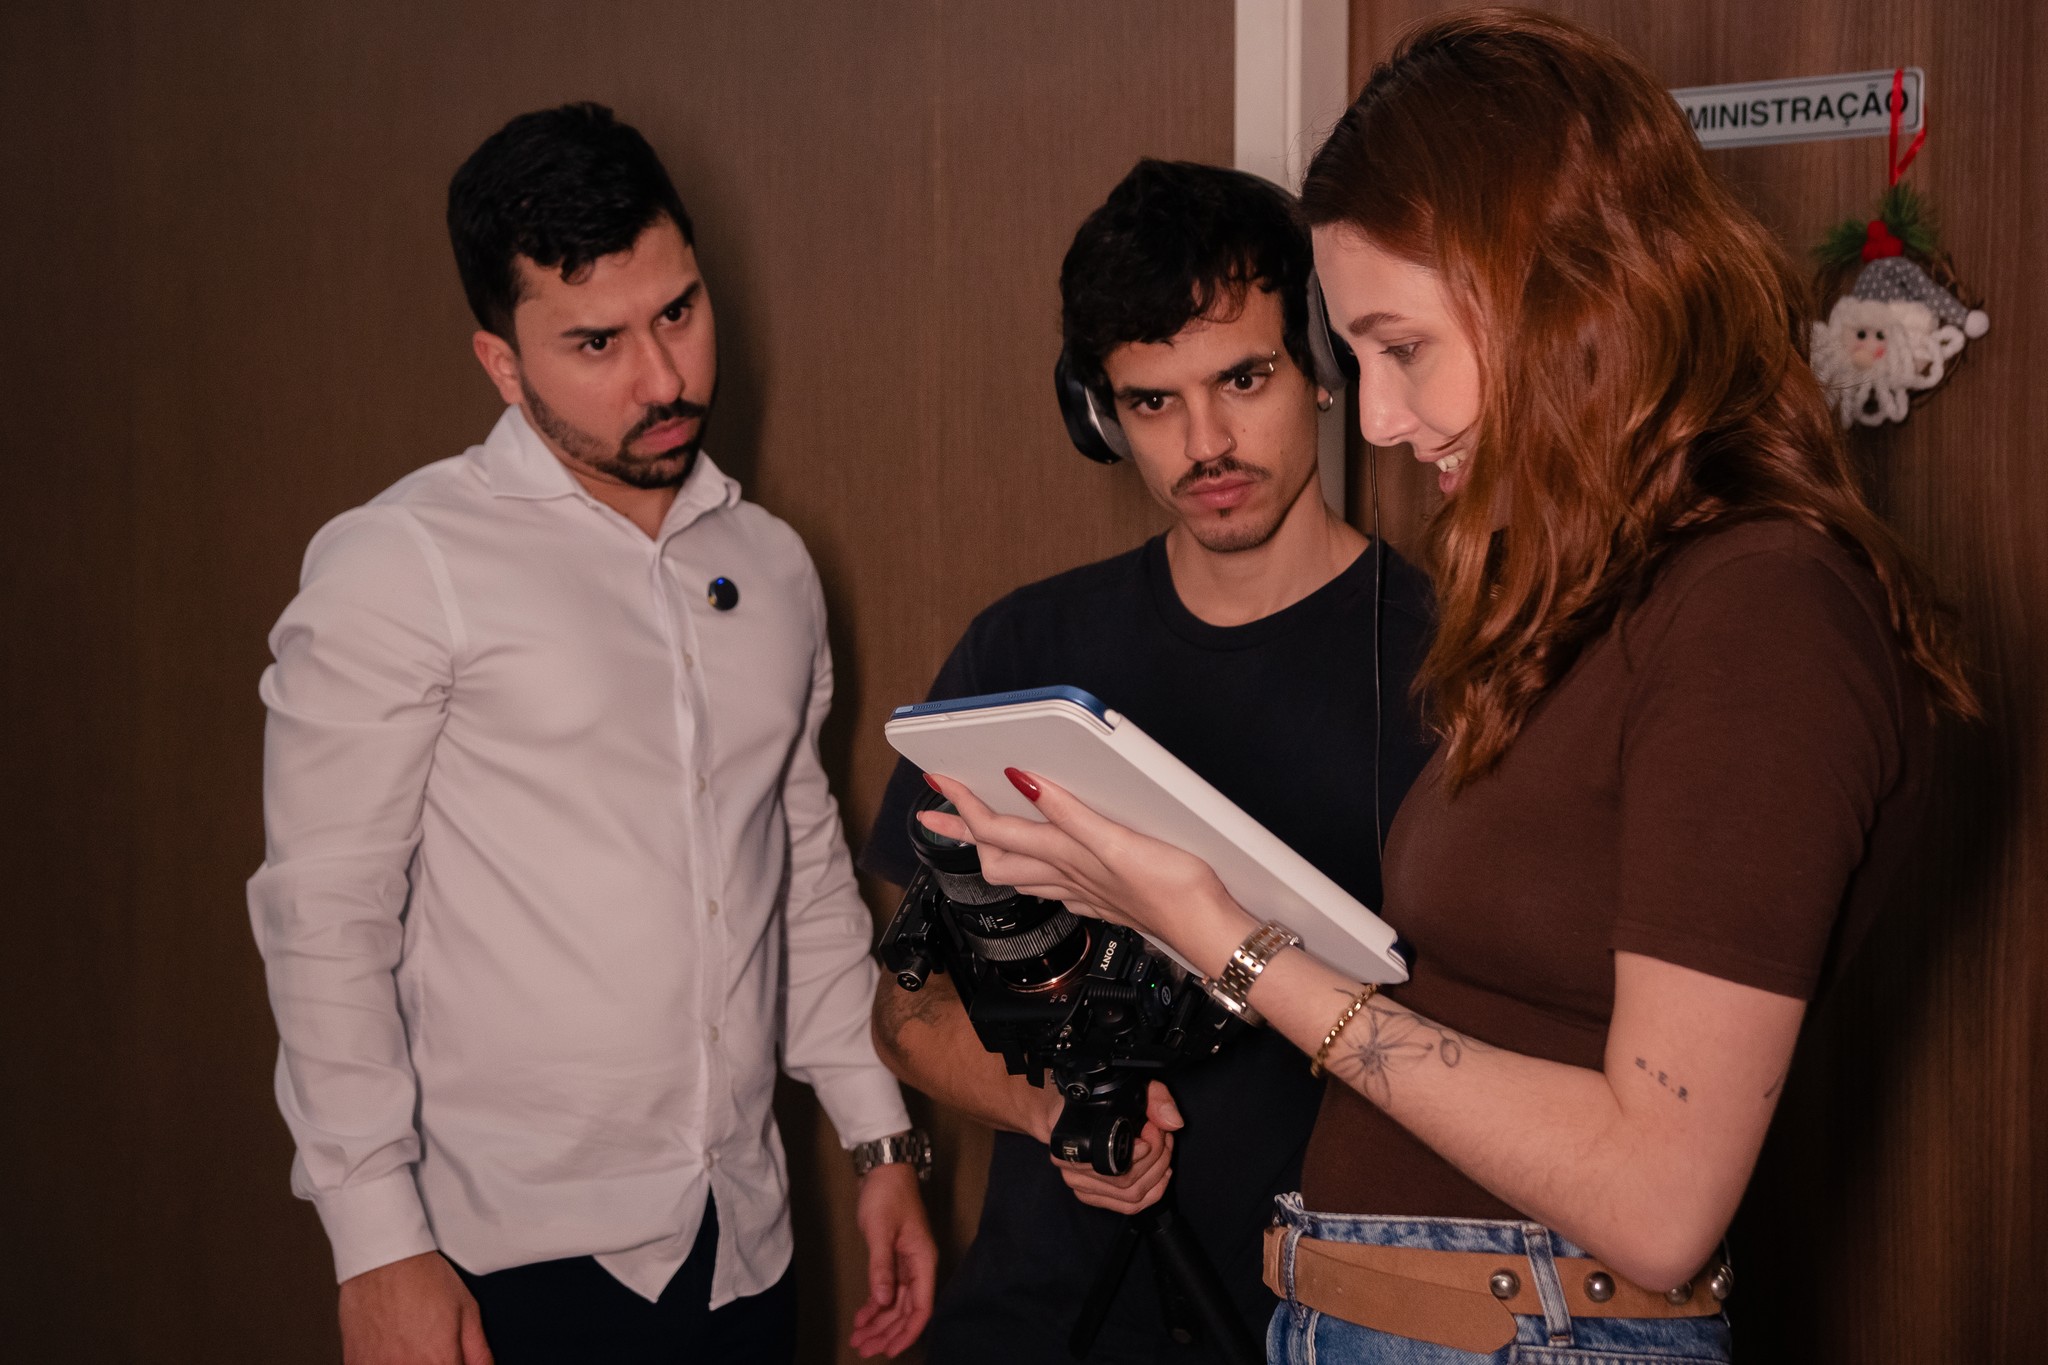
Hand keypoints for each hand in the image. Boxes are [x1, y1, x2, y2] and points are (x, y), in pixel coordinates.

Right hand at [338, 1251, 491, 1364]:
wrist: (383, 1257)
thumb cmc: (422, 1277)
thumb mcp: (467, 1310)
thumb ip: (478, 1352)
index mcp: (440, 1362)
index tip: (452, 1359)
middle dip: (432, 1363)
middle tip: (429, 1344)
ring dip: (408, 1361)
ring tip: (409, 1342)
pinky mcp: (356, 1362)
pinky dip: (384, 1361)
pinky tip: (390, 1346)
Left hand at [849, 1161, 937, 1357]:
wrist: (882, 1169)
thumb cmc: (886, 1195)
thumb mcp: (880, 1230)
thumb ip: (882, 1267)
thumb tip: (884, 1301)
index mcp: (923, 1260)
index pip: (921, 1306)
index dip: (908, 1331)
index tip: (890, 1350)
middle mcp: (918, 1266)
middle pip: (907, 1310)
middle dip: (887, 1332)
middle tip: (864, 1349)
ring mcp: (906, 1264)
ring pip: (895, 1304)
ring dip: (879, 1323)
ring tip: (858, 1340)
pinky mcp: (892, 1260)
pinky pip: (886, 1290)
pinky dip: (874, 1306)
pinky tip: (860, 1318)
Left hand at [921, 770, 1252, 975]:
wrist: (1206, 928)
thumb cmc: (1171, 889)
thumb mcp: (1117, 840)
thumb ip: (1068, 813)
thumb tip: (1023, 782)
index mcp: (1063, 857)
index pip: (995, 829)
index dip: (962, 804)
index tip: (938, 782)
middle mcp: (1065, 877)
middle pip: (994, 859)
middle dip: (962, 834)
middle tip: (935, 814)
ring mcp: (1081, 891)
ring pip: (1019, 875)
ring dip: (991, 851)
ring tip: (973, 835)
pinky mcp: (1101, 898)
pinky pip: (1051, 886)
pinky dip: (1032, 870)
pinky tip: (1040, 865)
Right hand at [1050, 1081, 1183, 1214]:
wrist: (1067, 1109)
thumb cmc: (1099, 1098)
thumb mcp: (1131, 1087)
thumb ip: (1155, 1098)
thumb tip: (1173, 1122)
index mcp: (1073, 1140)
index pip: (1114, 1161)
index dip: (1144, 1151)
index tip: (1153, 1128)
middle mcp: (1072, 1168)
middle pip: (1126, 1181)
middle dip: (1156, 1158)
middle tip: (1162, 1135)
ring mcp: (1080, 1185)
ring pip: (1130, 1196)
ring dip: (1157, 1174)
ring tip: (1162, 1150)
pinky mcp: (1091, 1196)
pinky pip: (1127, 1206)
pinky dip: (1152, 1193)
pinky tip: (1161, 1174)